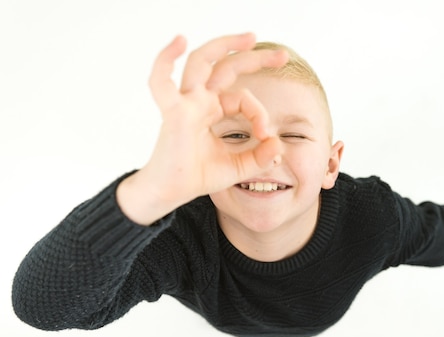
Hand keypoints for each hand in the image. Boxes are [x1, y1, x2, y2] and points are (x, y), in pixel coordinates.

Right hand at [117, 33, 287, 223]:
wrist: (172, 192)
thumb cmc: (198, 176)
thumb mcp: (239, 166)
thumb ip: (261, 156)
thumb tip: (278, 143)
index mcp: (212, 109)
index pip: (243, 98)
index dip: (260, 113)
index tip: (267, 136)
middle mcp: (199, 100)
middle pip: (226, 66)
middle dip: (255, 57)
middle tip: (283, 55)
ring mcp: (185, 103)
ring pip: (202, 61)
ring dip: (225, 44)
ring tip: (252, 37)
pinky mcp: (173, 112)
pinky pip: (161, 82)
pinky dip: (165, 60)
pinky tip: (180, 41)